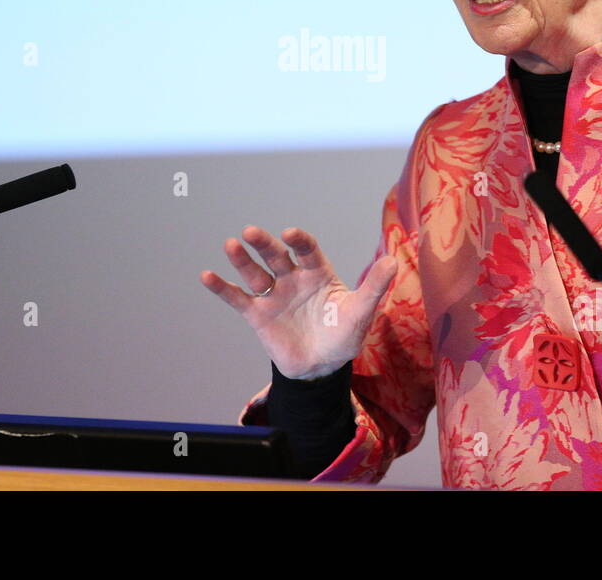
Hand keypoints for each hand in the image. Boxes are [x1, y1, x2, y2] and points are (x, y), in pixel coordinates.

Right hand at [200, 225, 397, 380]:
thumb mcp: (361, 312)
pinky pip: (237, 298)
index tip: (291, 234)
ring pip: (255, 272)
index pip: (307, 250)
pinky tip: (207, 275)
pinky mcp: (257, 315)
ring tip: (231, 244)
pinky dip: (222, 288)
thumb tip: (394, 261)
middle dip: (264, 244)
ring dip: (242, 259)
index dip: (299, 240)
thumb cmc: (343, 336)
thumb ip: (374, 286)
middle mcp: (292, 278)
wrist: (321, 368)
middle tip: (251, 232)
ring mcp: (273, 295)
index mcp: (318, 272)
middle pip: (276, 256)